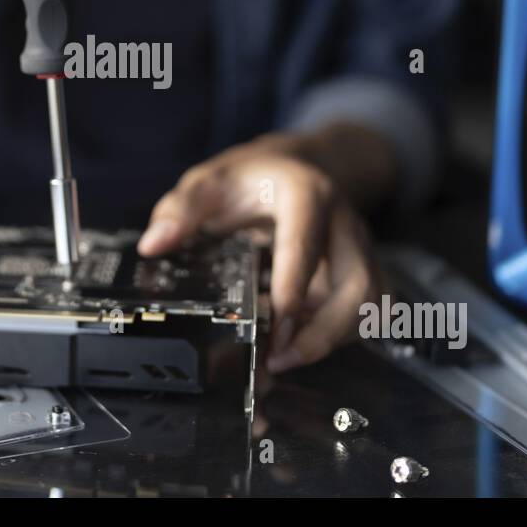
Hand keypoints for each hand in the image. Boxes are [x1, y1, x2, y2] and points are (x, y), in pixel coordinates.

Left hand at [138, 130, 386, 372]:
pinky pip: (368, 314)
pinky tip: (302, 348)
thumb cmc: (253, 177)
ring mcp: (360, 250)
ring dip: (334, 340)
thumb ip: (182, 208)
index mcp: (307, 193)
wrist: (301, 165)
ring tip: (285, 361)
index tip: (279, 315)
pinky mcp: (363, 273)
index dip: (296, 280)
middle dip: (326, 330)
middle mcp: (343, 222)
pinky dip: (340, 338)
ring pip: (370, 305)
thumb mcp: (212, 180)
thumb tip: (155, 244)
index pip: (306, 240)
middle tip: (280, 359)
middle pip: (357, 283)